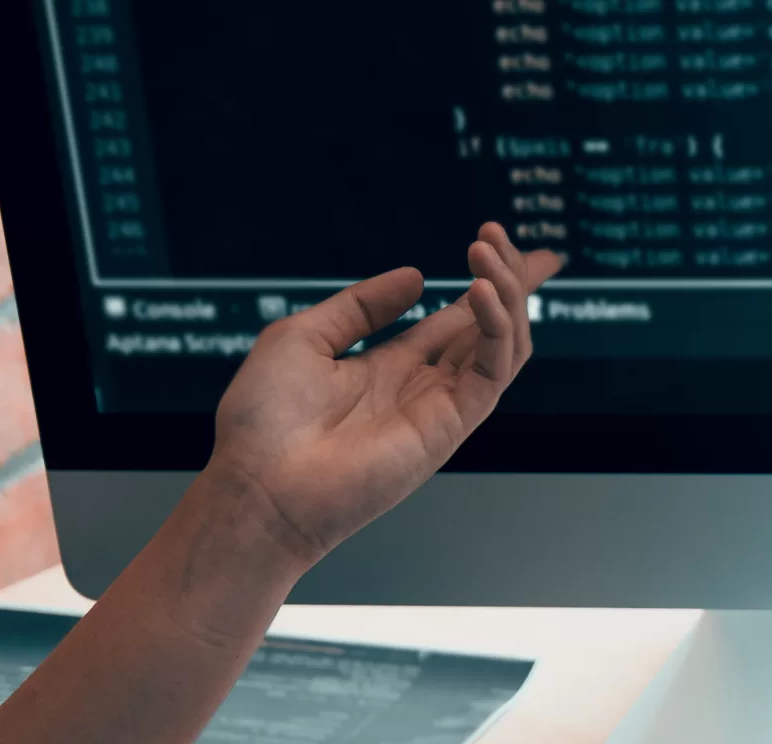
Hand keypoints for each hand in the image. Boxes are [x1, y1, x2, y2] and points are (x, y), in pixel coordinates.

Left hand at [202, 224, 561, 570]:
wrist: (260, 484)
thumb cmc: (266, 422)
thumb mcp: (303, 337)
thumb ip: (360, 307)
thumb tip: (417, 277)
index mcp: (392, 368)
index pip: (456, 319)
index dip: (485, 282)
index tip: (499, 239)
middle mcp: (425, 387)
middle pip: (491, 327)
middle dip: (511, 278)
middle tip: (497, 231)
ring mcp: (442, 407)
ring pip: (505, 345)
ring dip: (505, 292)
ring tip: (485, 249)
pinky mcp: (450, 426)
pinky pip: (494, 372)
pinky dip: (496, 327)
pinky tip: (478, 289)